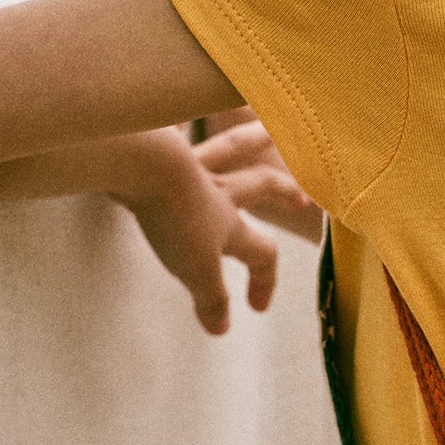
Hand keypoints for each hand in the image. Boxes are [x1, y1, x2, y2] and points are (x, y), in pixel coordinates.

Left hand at [115, 121, 318, 334]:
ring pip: (229, 148)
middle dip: (282, 192)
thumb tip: (221, 328)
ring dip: (253, 140)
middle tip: (299, 197)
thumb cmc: (174, 216)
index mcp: (231, 223)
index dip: (264, 281)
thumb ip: (211, 299)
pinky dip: (182, 120)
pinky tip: (177, 116)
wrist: (145, 164)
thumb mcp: (195, 269)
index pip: (262, 253)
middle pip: (260, 186)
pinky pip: (177, 126)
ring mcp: (190, 165)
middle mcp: (218, 190)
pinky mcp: (161, 148)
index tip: (255, 308)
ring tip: (265, 131)